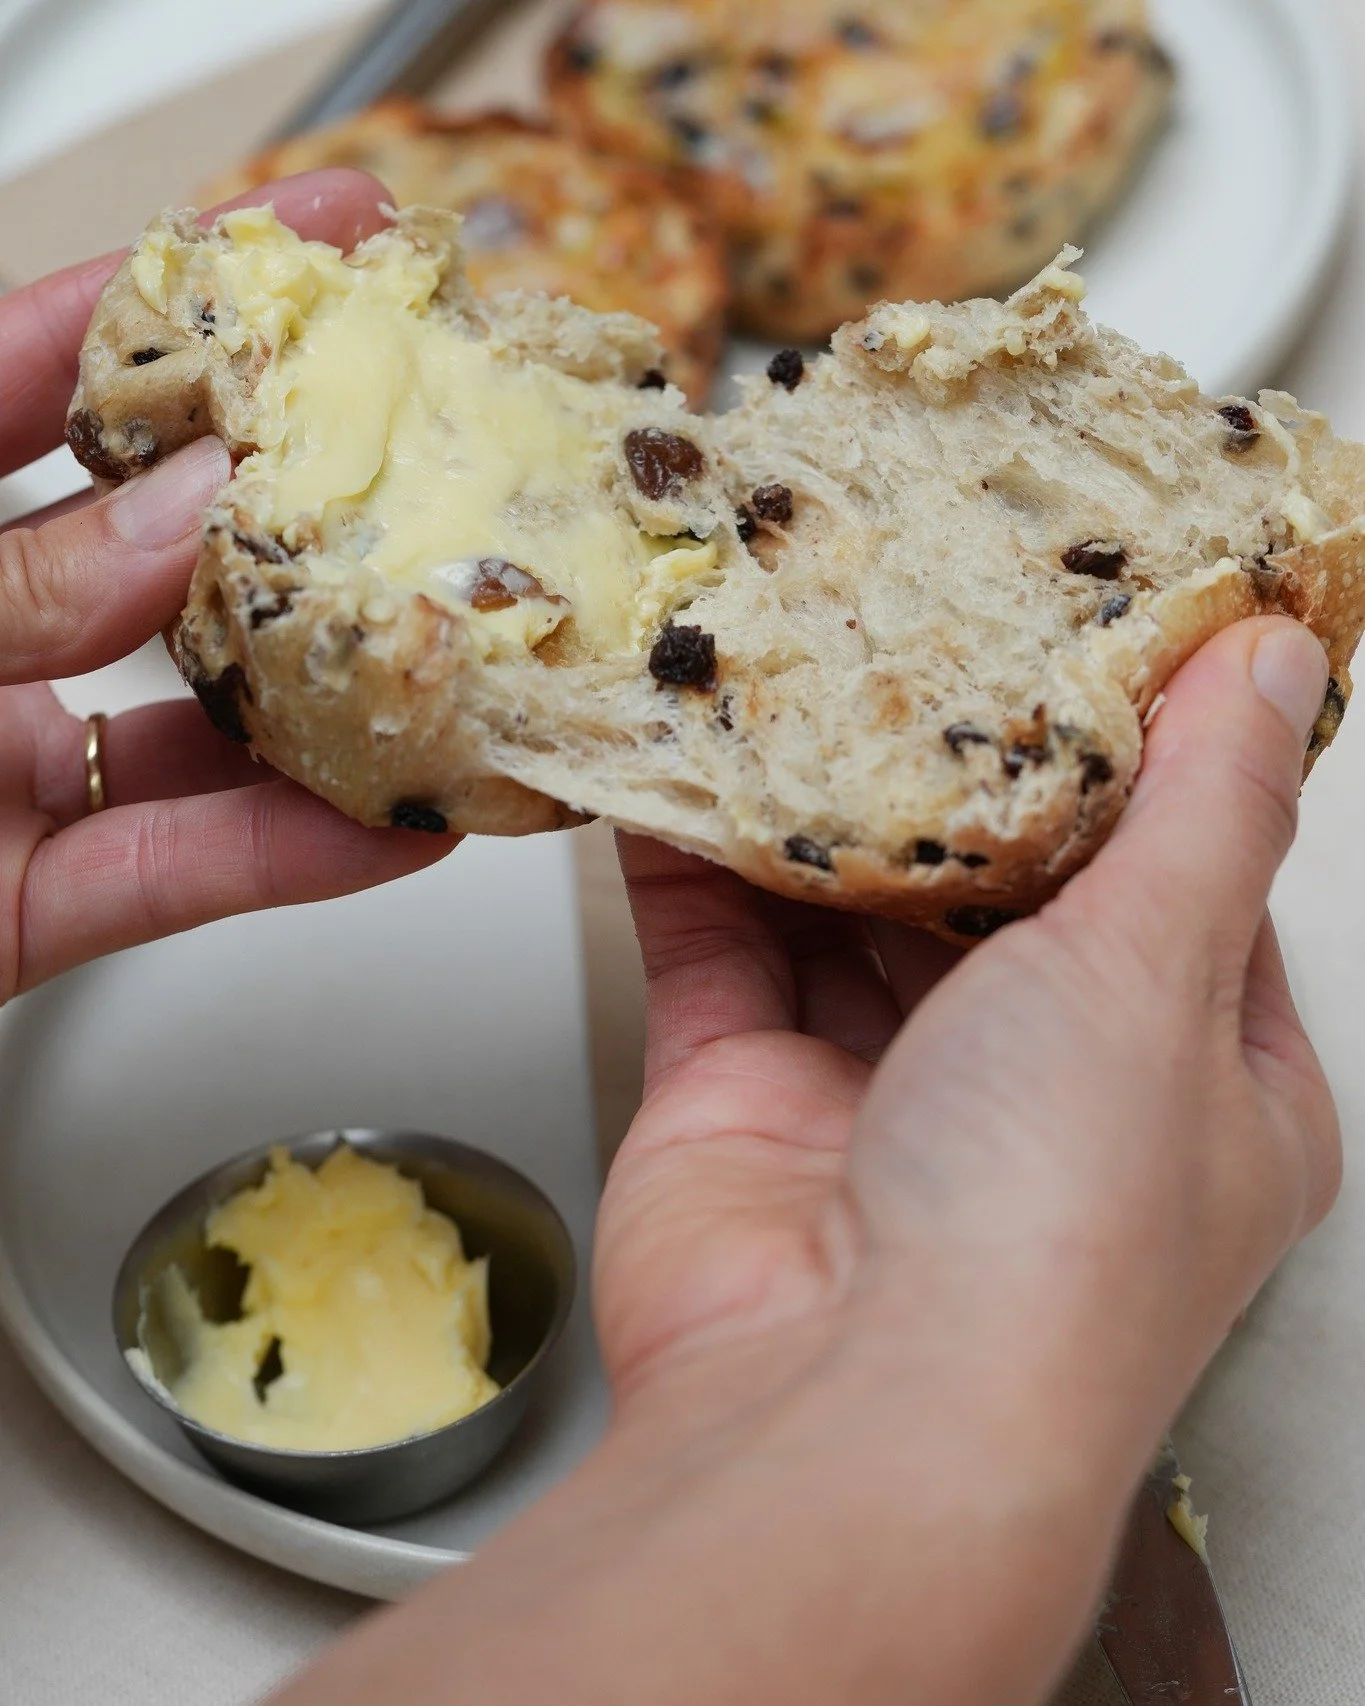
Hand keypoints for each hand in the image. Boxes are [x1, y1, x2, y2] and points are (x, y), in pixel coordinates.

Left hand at [0, 171, 451, 1001]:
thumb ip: (1, 586)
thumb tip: (179, 520)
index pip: (27, 370)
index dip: (172, 291)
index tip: (308, 229)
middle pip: (150, 542)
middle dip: (295, 493)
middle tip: (420, 444)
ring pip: (190, 726)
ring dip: (328, 705)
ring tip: (449, 656)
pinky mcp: (23, 908)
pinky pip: (174, 875)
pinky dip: (290, 859)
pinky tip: (399, 829)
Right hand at [269, 616, 1337, 1705]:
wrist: (844, 1417)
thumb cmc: (1054, 1239)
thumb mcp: (1164, 970)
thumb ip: (1207, 808)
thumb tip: (1267, 667)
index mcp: (1198, 1085)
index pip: (1189, 885)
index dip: (1149, 762)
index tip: (1100, 641)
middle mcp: (1042, 1099)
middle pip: (1002, 892)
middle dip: (961, 772)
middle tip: (926, 622)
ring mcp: (883, 1102)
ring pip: (848, 911)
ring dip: (820, 807)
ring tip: (796, 668)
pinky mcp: (747, 1103)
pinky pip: (720, 950)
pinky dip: (699, 860)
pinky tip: (686, 765)